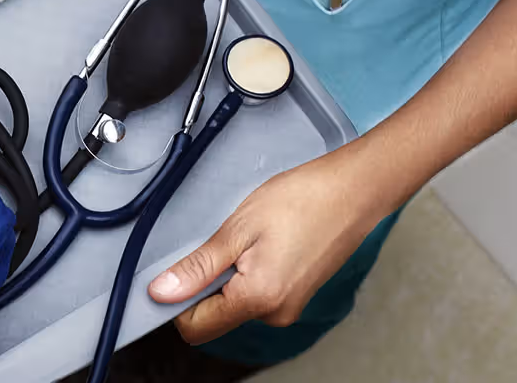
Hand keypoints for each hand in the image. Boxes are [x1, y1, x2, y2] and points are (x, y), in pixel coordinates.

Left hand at [147, 149, 388, 343]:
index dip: (177, 301)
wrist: (354, 190)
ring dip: (229, 275)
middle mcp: (275, 314)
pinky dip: (248, 273)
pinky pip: (256, 294)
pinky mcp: (295, 296)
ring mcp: (288, 307)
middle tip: (222, 243)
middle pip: (215, 316)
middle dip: (205, 284)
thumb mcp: (238, 228)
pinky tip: (263, 242)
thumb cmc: (303, 200)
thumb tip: (162, 292)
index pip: (196, 327)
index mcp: (258, 300)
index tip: (177, 270)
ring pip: (236, 303)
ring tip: (249, 238)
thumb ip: (198, 266)